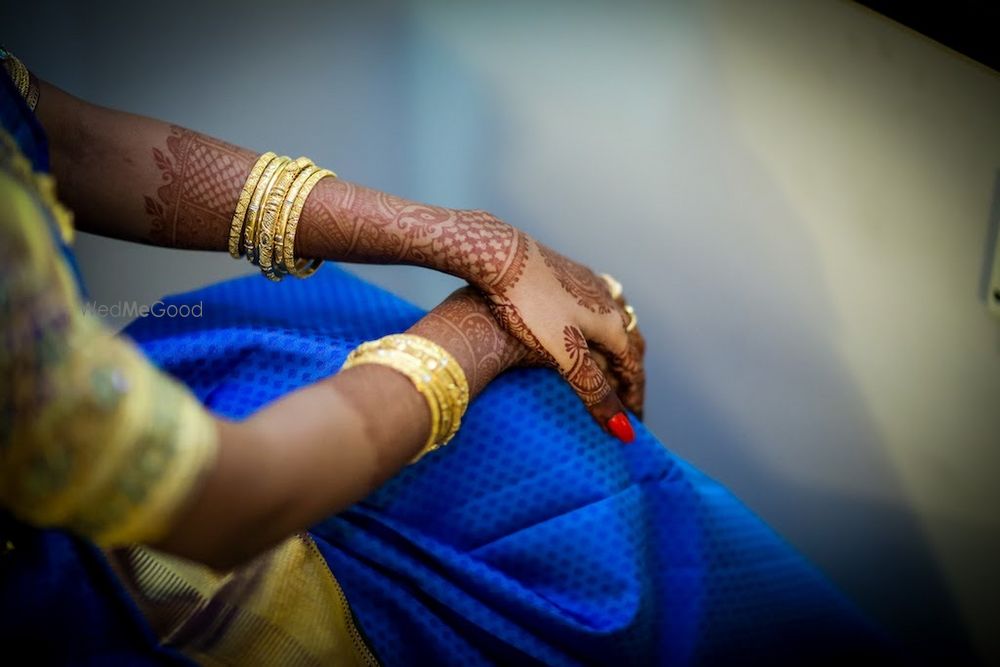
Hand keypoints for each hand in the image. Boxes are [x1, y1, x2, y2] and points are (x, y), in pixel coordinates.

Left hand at [468, 225, 645, 440]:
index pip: (632, 367)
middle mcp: (606, 300)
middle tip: (625, 397)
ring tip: (613, 362)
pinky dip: (600, 322)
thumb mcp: (563, 354)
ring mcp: (587, 282)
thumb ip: (592, 389)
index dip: (633, 396)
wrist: (499, 254)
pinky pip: (596, 301)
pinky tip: (586, 319)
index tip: (633, 422)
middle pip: (629, 342)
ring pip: (614, 318)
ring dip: (618, 344)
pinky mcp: (566, 272)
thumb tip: (623, 430)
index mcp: (610, 323)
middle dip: (629, 372)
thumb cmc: (529, 306)